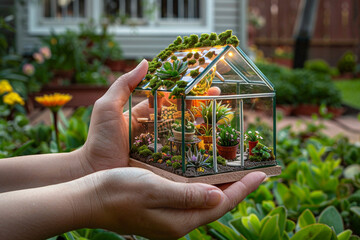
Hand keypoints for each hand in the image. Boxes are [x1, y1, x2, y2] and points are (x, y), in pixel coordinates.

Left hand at [79, 59, 220, 172]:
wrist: (92, 172)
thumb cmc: (98, 140)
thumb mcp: (107, 107)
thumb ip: (124, 85)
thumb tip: (145, 61)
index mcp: (143, 113)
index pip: (168, 98)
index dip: (184, 90)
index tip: (201, 82)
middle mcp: (154, 128)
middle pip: (180, 114)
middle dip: (198, 106)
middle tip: (217, 99)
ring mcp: (159, 146)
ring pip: (183, 133)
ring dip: (200, 125)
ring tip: (218, 118)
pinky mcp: (161, 163)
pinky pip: (179, 154)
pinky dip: (193, 148)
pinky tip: (208, 144)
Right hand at [81, 168, 265, 239]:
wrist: (90, 198)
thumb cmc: (118, 192)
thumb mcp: (152, 190)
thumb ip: (185, 196)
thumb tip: (216, 198)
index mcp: (179, 221)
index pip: (220, 205)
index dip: (243, 189)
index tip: (263, 174)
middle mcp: (178, 223)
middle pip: (216, 205)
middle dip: (237, 189)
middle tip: (255, 172)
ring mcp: (169, 217)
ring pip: (204, 202)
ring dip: (221, 187)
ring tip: (236, 172)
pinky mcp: (161, 209)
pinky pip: (191, 198)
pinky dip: (203, 187)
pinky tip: (204, 176)